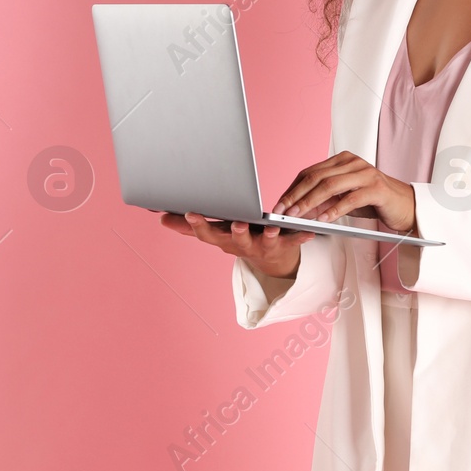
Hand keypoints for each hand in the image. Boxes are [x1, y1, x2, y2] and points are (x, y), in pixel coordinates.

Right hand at [160, 212, 312, 278]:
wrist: (270, 259)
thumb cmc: (238, 237)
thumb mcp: (214, 232)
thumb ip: (188, 226)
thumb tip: (160, 217)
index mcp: (224, 240)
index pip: (208, 234)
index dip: (198, 225)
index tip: (191, 212)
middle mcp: (243, 246)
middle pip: (237, 240)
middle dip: (236, 232)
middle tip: (237, 223)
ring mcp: (264, 248)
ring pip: (266, 242)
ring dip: (269, 236)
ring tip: (273, 228)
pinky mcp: (285, 246)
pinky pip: (294, 242)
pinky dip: (301, 237)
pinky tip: (310, 232)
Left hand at [276, 150, 418, 235]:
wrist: (405, 205)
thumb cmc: (374, 200)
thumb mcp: (344, 198)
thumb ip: (323, 200)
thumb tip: (297, 209)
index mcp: (343, 160)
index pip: (310, 172)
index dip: (292, 189)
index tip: (279, 205)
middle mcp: (353, 163)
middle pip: (317, 177)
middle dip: (296, 196)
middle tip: (283, 212)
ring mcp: (366, 173)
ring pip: (330, 186)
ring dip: (310, 203)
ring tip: (297, 216)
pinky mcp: (376, 188)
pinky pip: (351, 198)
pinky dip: (334, 210)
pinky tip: (323, 220)